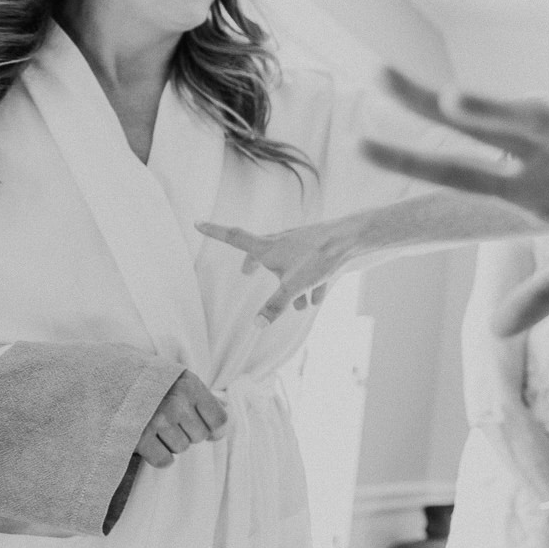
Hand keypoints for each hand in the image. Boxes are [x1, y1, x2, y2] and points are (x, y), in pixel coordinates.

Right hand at [136, 370, 229, 468]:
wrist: (104, 381)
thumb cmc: (146, 381)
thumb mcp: (177, 378)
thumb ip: (201, 394)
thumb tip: (226, 409)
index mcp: (189, 386)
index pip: (219, 419)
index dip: (215, 429)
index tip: (208, 430)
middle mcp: (177, 403)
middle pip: (200, 436)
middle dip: (189, 433)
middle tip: (171, 423)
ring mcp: (158, 421)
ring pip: (182, 448)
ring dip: (172, 443)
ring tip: (156, 428)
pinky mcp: (138, 438)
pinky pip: (164, 460)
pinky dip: (160, 456)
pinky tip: (151, 444)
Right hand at [199, 219, 351, 322]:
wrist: (351, 239)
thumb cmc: (319, 258)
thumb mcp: (293, 286)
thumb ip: (275, 306)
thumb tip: (257, 325)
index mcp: (267, 246)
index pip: (234, 238)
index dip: (215, 232)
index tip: (197, 222)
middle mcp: (281, 240)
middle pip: (259, 250)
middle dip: (254, 263)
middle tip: (246, 272)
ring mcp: (299, 242)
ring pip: (288, 263)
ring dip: (291, 283)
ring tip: (301, 304)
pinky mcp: (317, 247)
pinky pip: (308, 266)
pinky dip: (310, 282)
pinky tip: (318, 298)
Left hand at [362, 72, 548, 333]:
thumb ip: (546, 292)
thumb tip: (497, 331)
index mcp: (532, 183)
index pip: (459, 172)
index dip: (411, 159)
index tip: (359, 143)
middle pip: (480, 126)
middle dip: (430, 103)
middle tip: (378, 75)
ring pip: (536, 118)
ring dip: (497, 110)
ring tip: (454, 99)